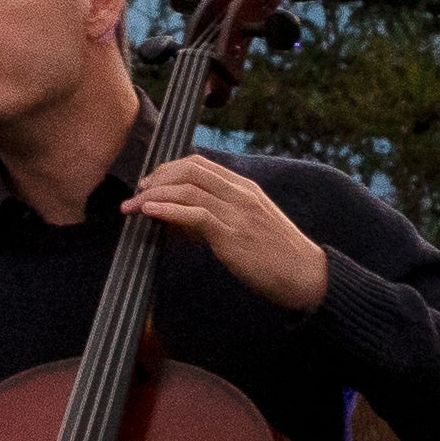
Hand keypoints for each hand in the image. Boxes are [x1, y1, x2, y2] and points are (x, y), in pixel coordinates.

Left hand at [125, 153, 328, 310]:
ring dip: (153, 195)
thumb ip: (221, 214)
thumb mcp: (251, 225)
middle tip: (138, 192)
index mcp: (245, 188)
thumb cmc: (278, 256)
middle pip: (189, 170)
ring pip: (188, 189)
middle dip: (157, 178)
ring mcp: (238, 213)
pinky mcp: (233, 235)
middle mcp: (241, 194)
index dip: (169, 168)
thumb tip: (182, 217)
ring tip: (132, 206)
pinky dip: (167, 210)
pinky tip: (149, 212)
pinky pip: (195, 214)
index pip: (200, 163)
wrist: (307, 277)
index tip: (151, 182)